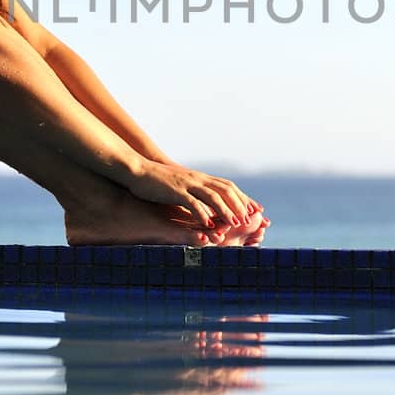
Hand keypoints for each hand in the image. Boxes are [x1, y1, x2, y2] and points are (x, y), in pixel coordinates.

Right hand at [122, 158, 262, 228]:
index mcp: (200, 178)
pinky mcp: (175, 191)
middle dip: (240, 204)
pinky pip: (192, 202)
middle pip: (225, 190)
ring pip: (212, 196)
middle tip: (251, 219)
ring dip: (226, 210)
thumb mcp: (181, 185)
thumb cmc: (158, 180)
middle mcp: (197, 179)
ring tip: (235, 223)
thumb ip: (195, 192)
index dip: (243, 198)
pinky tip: (209, 224)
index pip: (228, 186)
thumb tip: (208, 205)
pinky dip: (202, 213)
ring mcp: (187, 184)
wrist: (138, 170)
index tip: (257, 209)